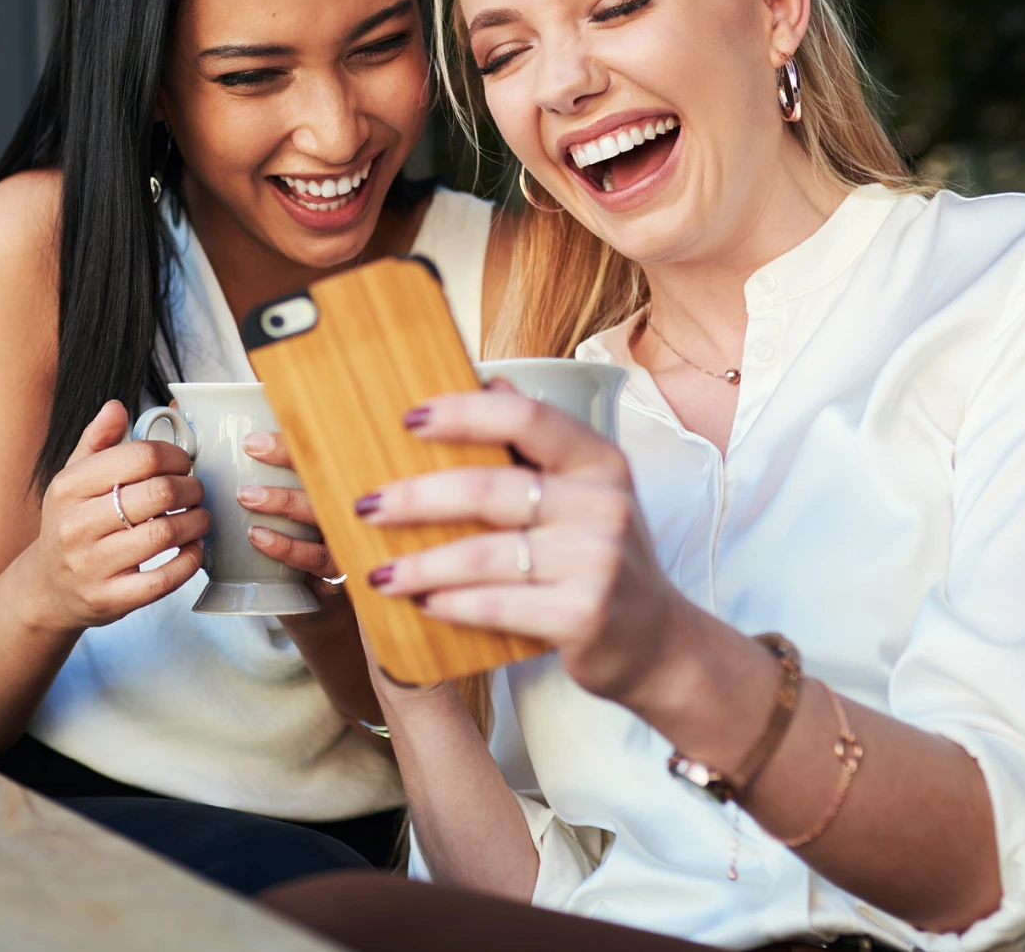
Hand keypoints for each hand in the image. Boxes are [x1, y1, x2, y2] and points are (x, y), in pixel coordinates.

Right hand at [27, 401, 208, 630]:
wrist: (47, 589)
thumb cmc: (70, 525)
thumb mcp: (72, 480)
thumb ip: (96, 442)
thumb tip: (116, 407)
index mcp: (68, 487)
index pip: (139, 456)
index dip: (174, 455)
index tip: (184, 462)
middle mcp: (76, 525)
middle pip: (159, 493)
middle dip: (192, 488)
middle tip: (197, 490)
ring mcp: (92, 565)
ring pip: (165, 534)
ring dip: (197, 522)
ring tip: (200, 517)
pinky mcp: (109, 599)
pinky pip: (163, 579)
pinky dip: (189, 561)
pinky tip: (193, 549)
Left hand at [239, 431, 345, 597]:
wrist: (326, 592)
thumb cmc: (304, 538)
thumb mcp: (301, 504)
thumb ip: (280, 479)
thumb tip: (229, 453)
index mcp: (343, 483)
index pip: (323, 450)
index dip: (291, 440)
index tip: (255, 438)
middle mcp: (351, 506)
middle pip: (328, 472)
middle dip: (291, 456)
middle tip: (252, 449)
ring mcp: (349, 538)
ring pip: (322, 515)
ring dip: (284, 502)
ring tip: (246, 496)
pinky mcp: (342, 570)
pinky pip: (317, 558)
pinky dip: (288, 547)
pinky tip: (260, 539)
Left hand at [357, 383, 690, 703]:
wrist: (657, 642)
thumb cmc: (600, 559)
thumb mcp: (585, 493)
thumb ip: (539, 442)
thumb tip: (489, 381)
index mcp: (599, 462)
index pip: (527, 419)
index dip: (463, 413)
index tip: (407, 419)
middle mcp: (604, 505)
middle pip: (490, 489)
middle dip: (417, 498)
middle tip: (367, 507)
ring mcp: (598, 562)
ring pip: (484, 555)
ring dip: (421, 564)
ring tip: (378, 572)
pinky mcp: (584, 616)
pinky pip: (497, 605)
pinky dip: (451, 604)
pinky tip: (421, 603)